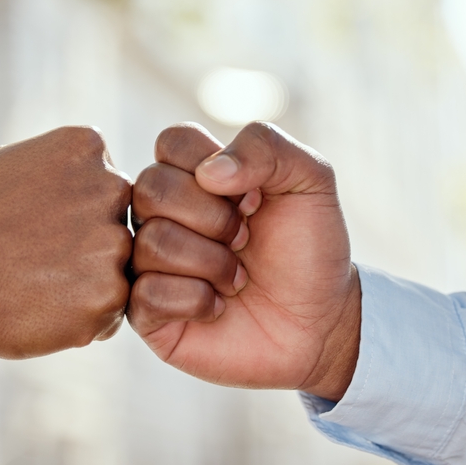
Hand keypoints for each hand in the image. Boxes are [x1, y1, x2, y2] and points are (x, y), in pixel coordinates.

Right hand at [0, 126, 132, 365]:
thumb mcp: (13, 164)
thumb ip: (66, 165)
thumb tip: (99, 173)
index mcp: (85, 146)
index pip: (106, 183)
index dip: (72, 211)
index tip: (35, 221)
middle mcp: (109, 187)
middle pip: (118, 224)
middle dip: (86, 244)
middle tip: (35, 258)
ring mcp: (113, 242)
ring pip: (118, 268)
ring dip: (88, 281)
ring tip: (36, 283)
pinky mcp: (110, 295)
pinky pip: (112, 310)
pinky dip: (84, 317)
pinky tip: (43, 308)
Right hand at [128, 122, 360, 399]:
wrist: (320, 322)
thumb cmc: (308, 251)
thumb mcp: (310, 181)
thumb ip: (266, 146)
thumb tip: (209, 171)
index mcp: (194, 175)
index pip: (172, 141)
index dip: (214, 167)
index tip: (253, 197)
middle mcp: (162, 215)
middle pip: (151, 188)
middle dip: (213, 218)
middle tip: (244, 240)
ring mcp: (149, 262)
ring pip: (152, 241)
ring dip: (212, 263)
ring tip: (237, 278)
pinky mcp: (146, 313)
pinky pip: (147, 293)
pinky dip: (196, 300)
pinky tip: (217, 307)